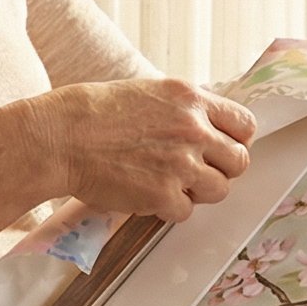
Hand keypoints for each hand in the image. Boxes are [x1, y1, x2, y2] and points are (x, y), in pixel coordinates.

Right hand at [18, 77, 257, 223]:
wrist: (61, 137)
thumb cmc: (94, 114)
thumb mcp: (149, 93)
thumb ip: (184, 110)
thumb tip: (207, 129)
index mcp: (191, 99)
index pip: (244, 125)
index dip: (235, 141)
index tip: (222, 149)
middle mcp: (193, 129)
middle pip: (239, 161)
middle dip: (221, 170)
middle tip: (196, 172)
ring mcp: (181, 164)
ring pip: (219, 190)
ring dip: (198, 192)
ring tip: (168, 184)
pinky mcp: (164, 195)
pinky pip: (186, 212)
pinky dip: (169, 209)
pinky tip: (147, 194)